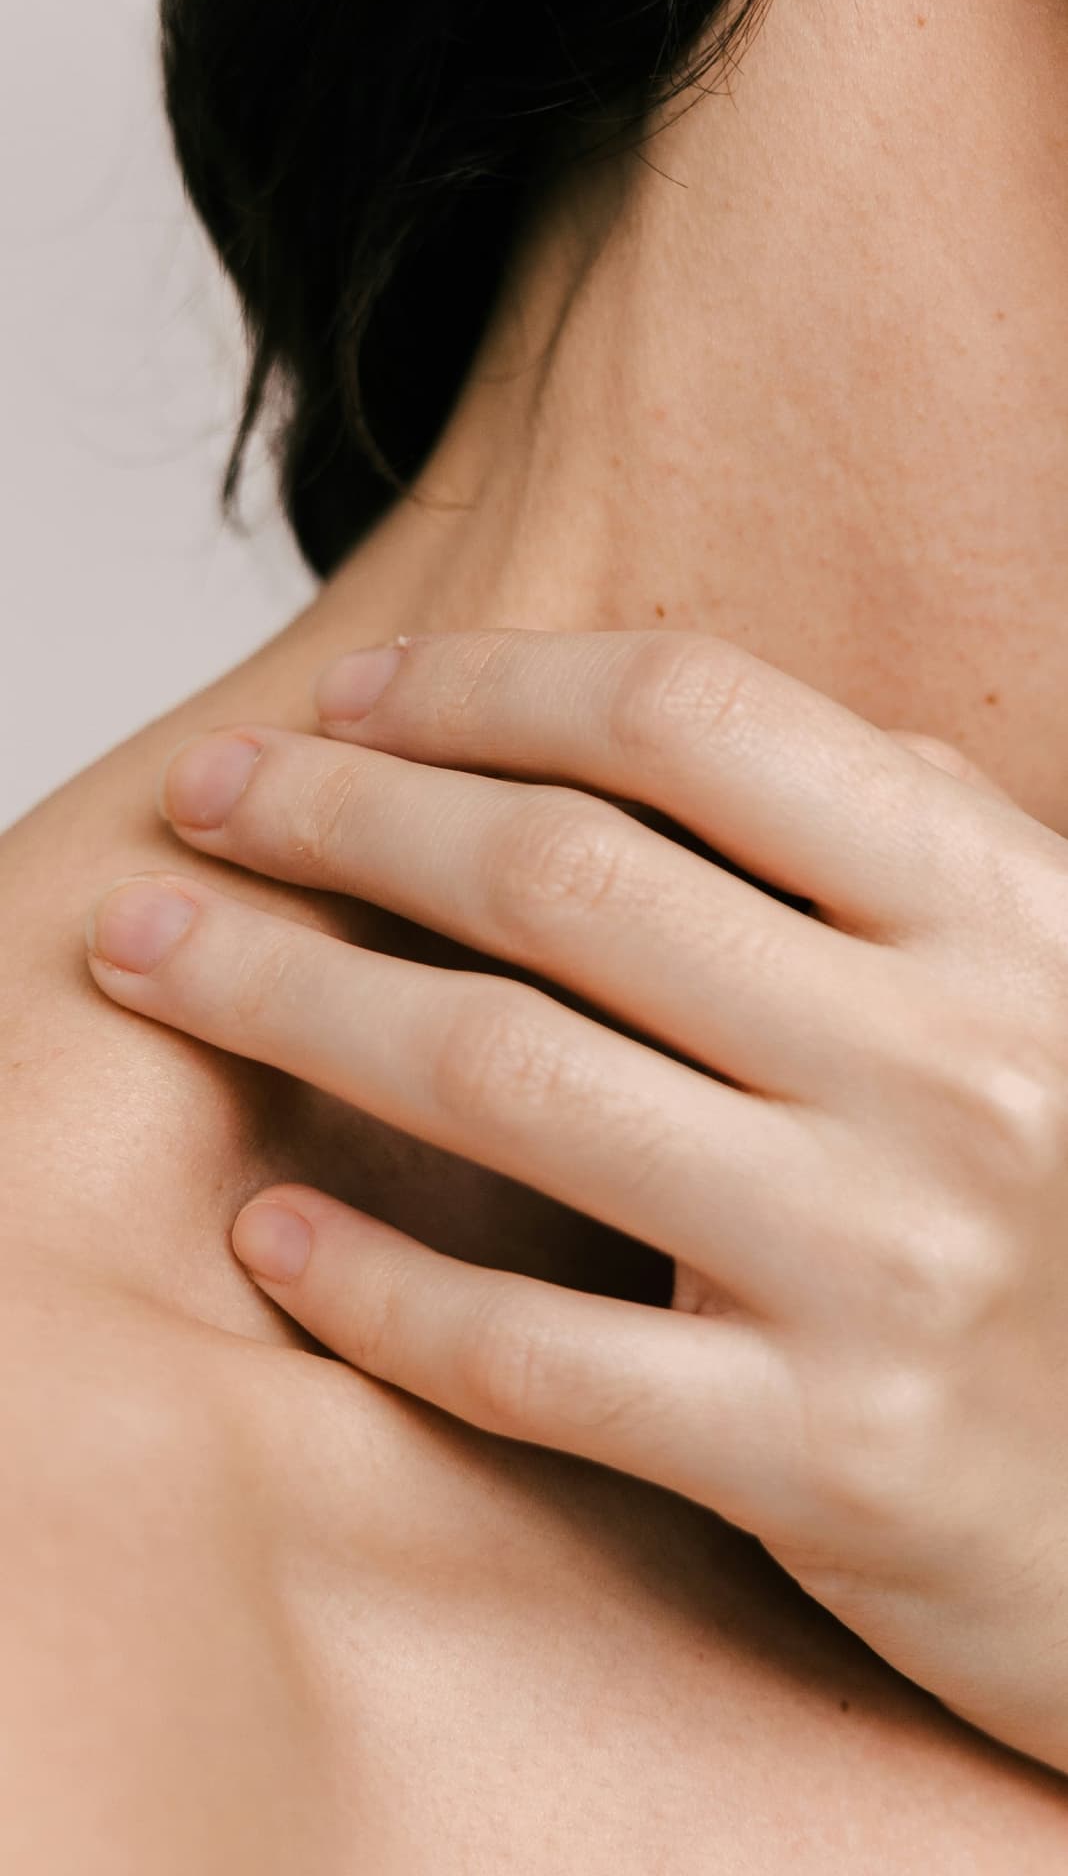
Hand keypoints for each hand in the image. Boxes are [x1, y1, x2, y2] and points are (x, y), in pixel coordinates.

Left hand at [86, 629, 1067, 1766]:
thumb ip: (903, 831)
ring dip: (282, 998)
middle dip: (335, 815)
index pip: (695, 717)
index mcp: (1005, 909)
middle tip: (205, 801)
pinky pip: (531, 1352)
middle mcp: (951, 1064)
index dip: (487, 685)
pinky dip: (370, 1279)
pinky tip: (267, 1225)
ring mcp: (884, 1264)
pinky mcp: (824, 1458)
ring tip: (151, 958)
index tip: (349, 696)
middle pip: (560, 879)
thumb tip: (671, 716)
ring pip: (505, 1081)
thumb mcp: (1058, 977)